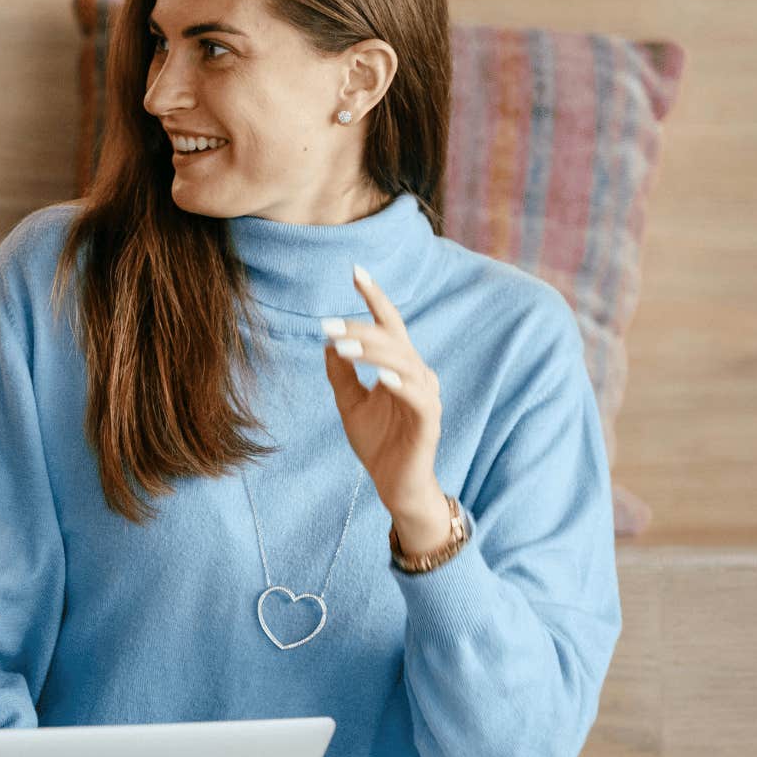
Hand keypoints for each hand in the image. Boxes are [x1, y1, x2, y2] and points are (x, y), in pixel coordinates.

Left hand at [322, 264, 444, 523]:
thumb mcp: (350, 404)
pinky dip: (401, 384)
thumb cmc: (378, 443)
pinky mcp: (429, 422)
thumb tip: (327, 343)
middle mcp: (417, 375)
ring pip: (404, 363)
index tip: (356, 271)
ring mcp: (426, 397)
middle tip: (328, 326)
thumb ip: (341, 375)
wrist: (394, 485)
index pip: (389, 325)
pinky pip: (418, 398)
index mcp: (400, 366)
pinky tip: (381, 377)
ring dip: (374, 353)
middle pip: (393, 340)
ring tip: (343, 347)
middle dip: (361, 330)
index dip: (374, 297)